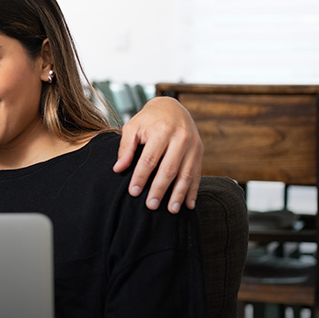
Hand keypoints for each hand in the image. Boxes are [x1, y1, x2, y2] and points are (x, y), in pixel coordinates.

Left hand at [114, 96, 203, 213]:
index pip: (150, 159)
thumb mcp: (132, 127)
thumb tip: (118, 168)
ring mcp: (193, 145)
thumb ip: (125, 147)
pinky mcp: (199, 152)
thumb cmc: (148, 120)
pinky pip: (197, 174)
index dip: (141, 176)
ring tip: (170, 211)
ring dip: (179, 194)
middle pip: (169, 168)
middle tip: (150, 206)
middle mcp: (180, 138)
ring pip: (186, 174)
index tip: (133, 192)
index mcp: (162, 130)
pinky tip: (188, 206)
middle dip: (160, 189)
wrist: (172, 107)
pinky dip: (193, 191)